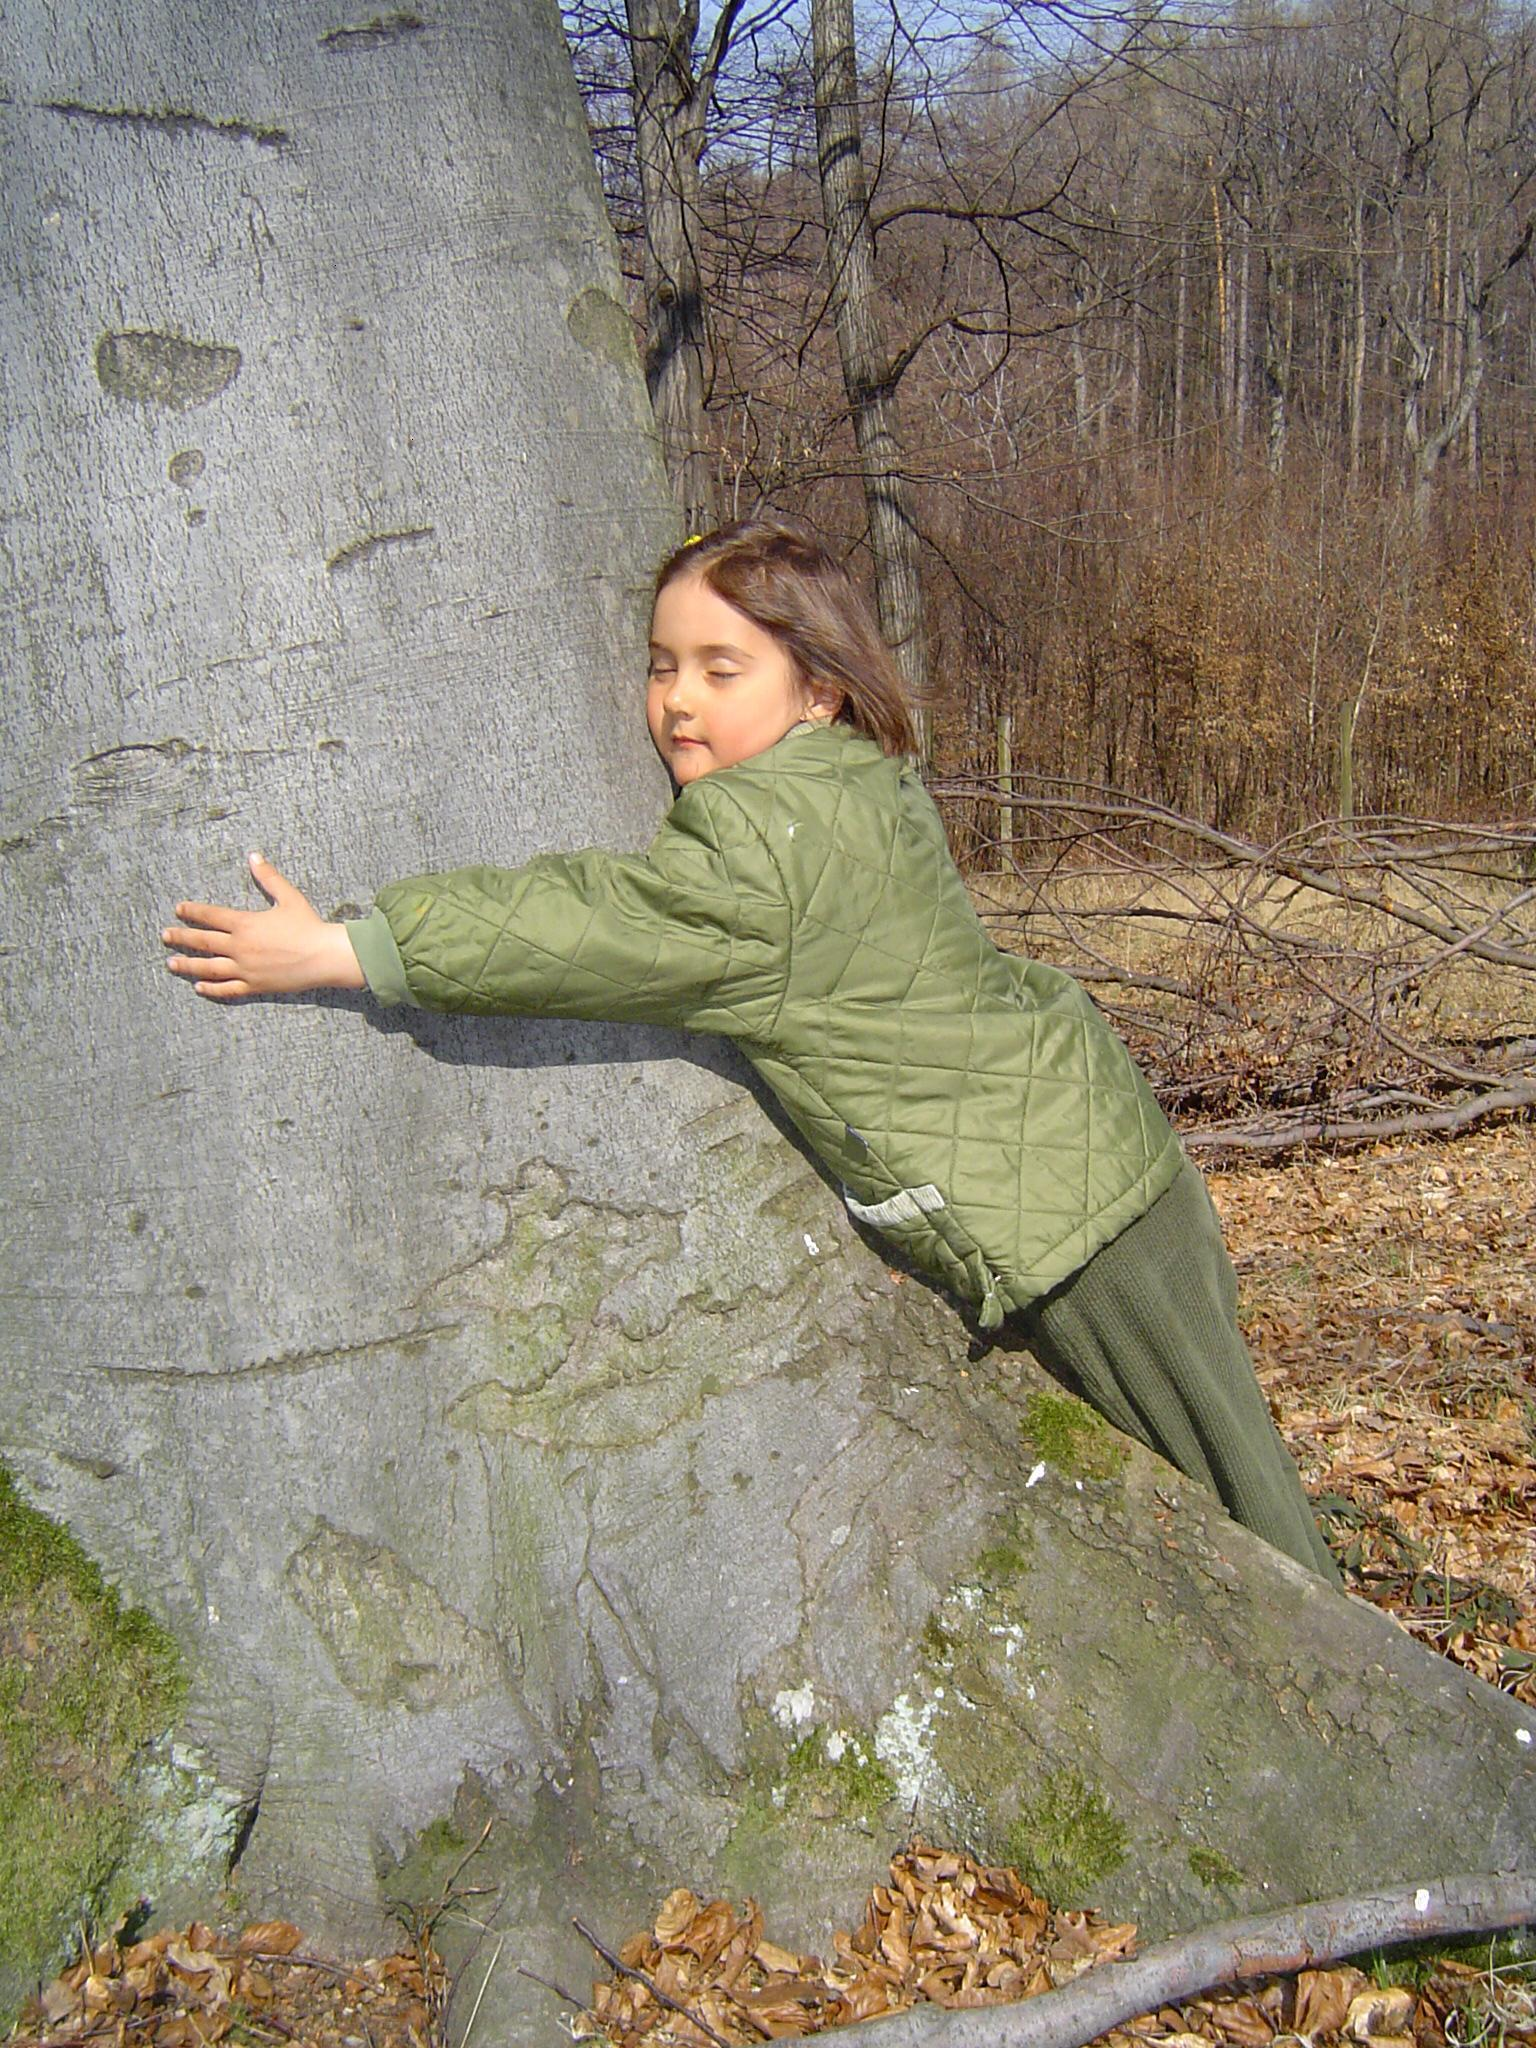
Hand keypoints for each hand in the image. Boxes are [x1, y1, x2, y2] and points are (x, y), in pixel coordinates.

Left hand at [163, 853, 366, 999]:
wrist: (324, 957)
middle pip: (202, 941)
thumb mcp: (288, 897)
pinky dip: (211, 989)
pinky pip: (227, 989)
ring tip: (171, 963)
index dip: (192, 911)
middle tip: (165, 935)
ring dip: (187, 965)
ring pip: (208, 967)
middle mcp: (239, 947)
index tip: (178, 909)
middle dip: (181, 937)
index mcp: (245, 924)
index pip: (211, 916)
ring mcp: (245, 968)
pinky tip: (198, 987)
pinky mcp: (254, 985)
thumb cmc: (308, 926)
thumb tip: (254, 856)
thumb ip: (268, 877)